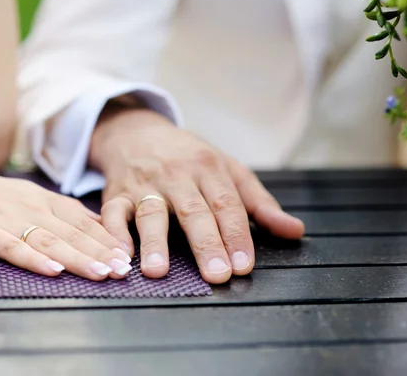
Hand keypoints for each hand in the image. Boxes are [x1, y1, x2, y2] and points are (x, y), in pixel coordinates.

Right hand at [0, 156, 131, 280]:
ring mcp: (8, 219)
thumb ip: (62, 213)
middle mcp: (33, 208)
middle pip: (72, 232)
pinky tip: (52, 270)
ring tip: (100, 273)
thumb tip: (99, 227)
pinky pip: (12, 247)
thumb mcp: (30, 196)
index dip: (108, 239)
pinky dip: (33, 259)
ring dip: (77, 258)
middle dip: (101, 252)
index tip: (129, 256)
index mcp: (45, 200)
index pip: (84, 221)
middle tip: (123, 270)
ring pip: (49, 241)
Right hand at [89, 108, 304, 283]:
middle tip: (217, 275)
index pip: (227, 204)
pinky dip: (114, 232)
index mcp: (209, 168)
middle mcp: (177, 175)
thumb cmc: (187, 156)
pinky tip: (121, 253)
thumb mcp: (227, 169)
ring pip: (151, 212)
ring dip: (155, 242)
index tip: (243, 264)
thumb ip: (259, 202)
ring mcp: (145, 184)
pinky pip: (112, 212)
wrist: (136, 132)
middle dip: (206, 244)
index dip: (236, 235)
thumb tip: (294, 231)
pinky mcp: (117, 193)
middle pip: (193, 211)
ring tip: (158, 270)